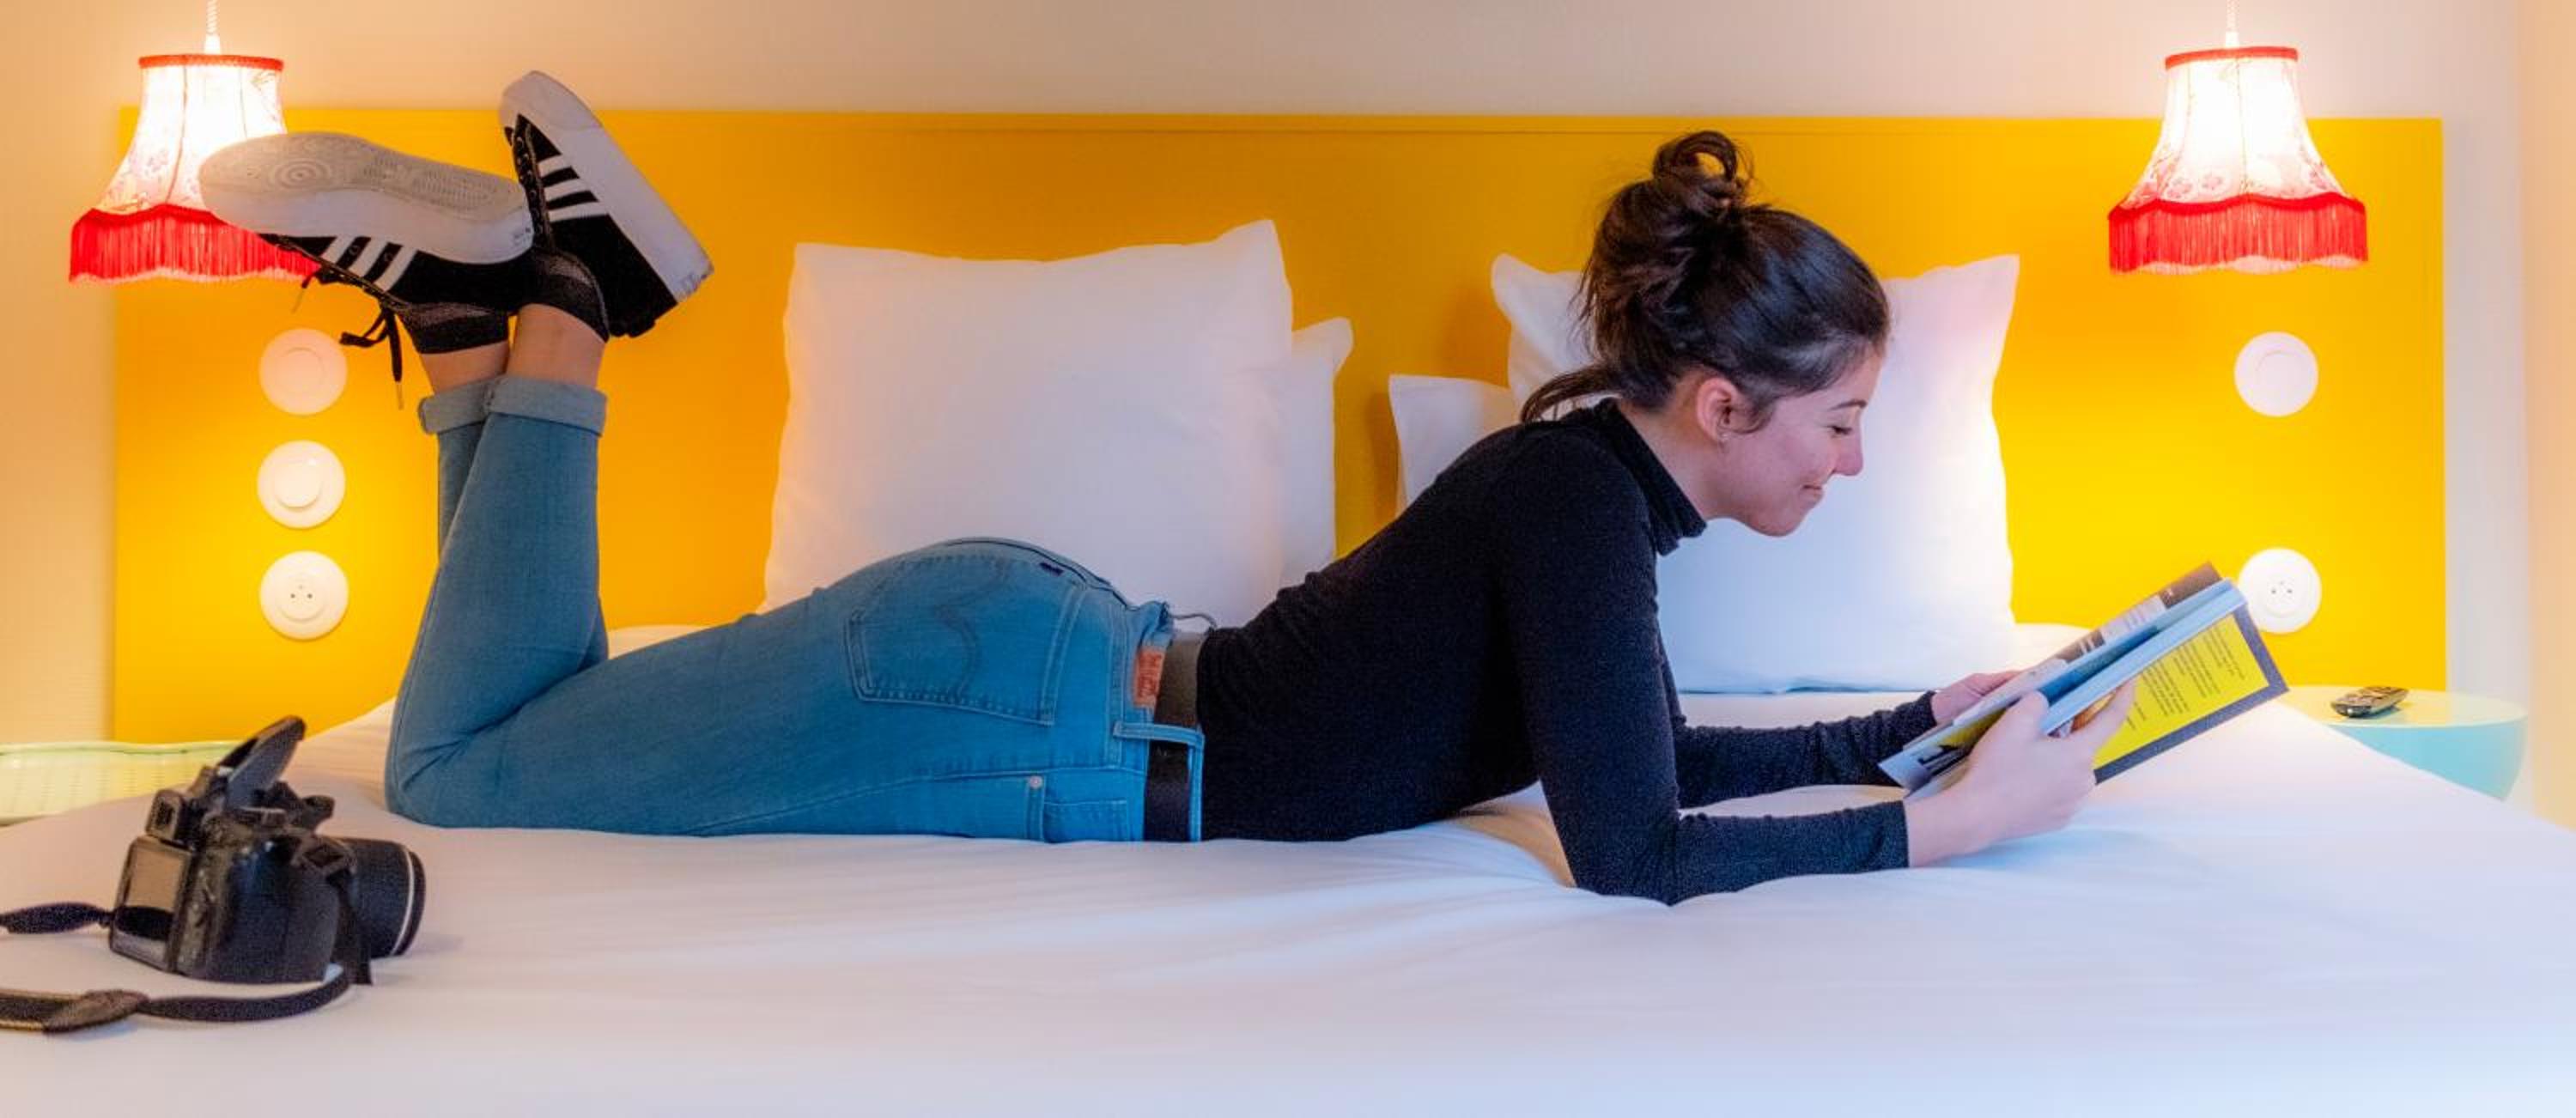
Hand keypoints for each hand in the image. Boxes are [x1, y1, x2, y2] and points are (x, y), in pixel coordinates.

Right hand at [1904, 680, 2139, 865]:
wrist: (1976, 816)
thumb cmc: (1997, 769)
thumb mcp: (2013, 723)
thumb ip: (2035, 702)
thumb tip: (2044, 702)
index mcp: (2079, 753)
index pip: (2111, 718)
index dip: (2121, 695)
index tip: (2129, 679)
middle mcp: (2084, 780)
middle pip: (2083, 745)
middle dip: (2068, 731)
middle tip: (2040, 723)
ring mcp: (2073, 803)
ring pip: (2071, 769)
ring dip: (2057, 758)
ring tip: (2023, 757)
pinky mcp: (2059, 819)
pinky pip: (2060, 791)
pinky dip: (2049, 781)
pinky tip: (2022, 781)